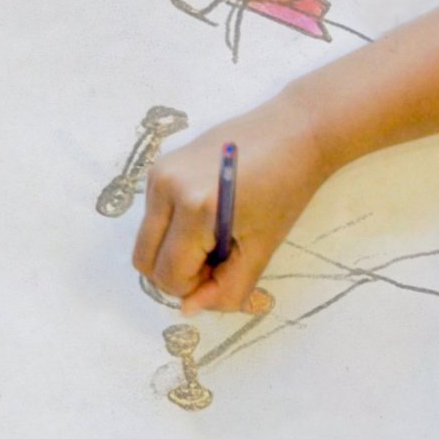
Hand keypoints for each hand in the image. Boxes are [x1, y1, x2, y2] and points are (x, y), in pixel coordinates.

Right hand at [130, 114, 323, 314]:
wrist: (295, 130)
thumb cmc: (287, 188)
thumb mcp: (263, 247)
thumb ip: (228, 287)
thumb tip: (189, 309)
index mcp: (195, 208)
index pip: (170, 275)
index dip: (196, 287)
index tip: (227, 270)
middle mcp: (166, 188)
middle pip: (144, 261)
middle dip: (177, 273)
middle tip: (218, 259)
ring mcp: (158, 174)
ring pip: (147, 240)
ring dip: (175, 250)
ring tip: (217, 234)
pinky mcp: (158, 166)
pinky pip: (153, 216)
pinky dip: (174, 228)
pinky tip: (209, 212)